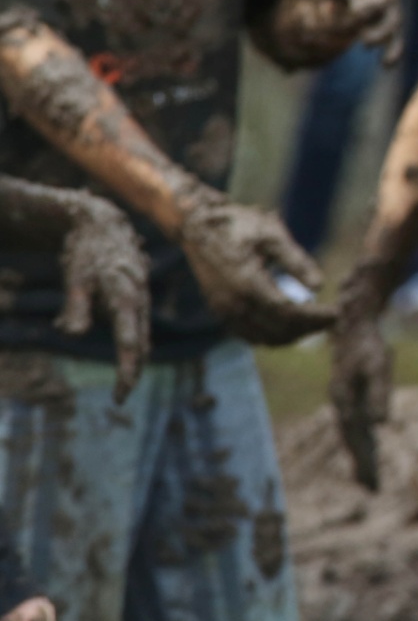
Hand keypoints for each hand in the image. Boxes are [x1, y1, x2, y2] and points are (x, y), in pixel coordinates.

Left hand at [52, 196, 147, 401]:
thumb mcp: (75, 278)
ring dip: (133, 359)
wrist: (103, 223)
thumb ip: (75, 307)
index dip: (127, 370)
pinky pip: (137, 325)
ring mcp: (142, 297)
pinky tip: (122, 352)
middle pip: (142, 343)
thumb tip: (73, 336)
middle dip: (133, 370)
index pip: (130, 342)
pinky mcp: (137, 296)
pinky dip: (131, 343)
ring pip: (142, 335)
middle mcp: (140, 298)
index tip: (120, 394)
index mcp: (127, 295)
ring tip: (123, 382)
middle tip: (121, 397)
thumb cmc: (86, 252)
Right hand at [177, 195, 335, 344]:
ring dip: (291, 335)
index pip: (289, 313)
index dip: (315, 317)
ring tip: (314, 322)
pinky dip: (271, 335)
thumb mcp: (272, 235)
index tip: (337, 313)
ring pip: (263, 338)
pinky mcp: (220, 311)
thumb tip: (320, 286)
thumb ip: (297, 262)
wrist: (198, 225)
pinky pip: (248, 335)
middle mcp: (233, 304)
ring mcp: (224, 311)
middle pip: (278, 331)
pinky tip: (289, 324)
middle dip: (308, 328)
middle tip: (331, 318)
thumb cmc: (239, 224)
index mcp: (248, 284)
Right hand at [329, 279, 391, 491]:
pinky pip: (355, 424)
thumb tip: (381, 424)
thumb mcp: (378, 366)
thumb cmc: (369, 344)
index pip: (356, 439)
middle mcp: (341, 404)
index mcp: (344, 401)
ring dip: (360, 455)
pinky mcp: (350, 395)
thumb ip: (379, 394)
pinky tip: (368, 448)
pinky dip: (361, 439)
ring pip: (352, 434)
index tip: (372, 483)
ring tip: (369, 479)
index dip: (364, 461)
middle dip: (361, 464)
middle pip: (352, 440)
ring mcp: (344, 400)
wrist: (354, 324)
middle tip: (372, 490)